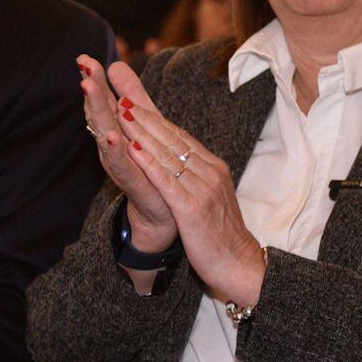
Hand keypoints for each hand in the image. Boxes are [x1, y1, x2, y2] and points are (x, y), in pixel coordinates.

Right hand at [78, 55, 174, 249]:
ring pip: (105, 134)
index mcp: (115, 131)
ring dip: (97, 112)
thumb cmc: (149, 168)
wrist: (162, 215)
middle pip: (99, 114)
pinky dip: (115, 150)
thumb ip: (130, 96)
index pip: (103, 101)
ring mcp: (121, 165)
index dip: (94, 80)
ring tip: (89, 89)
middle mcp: (113, 147)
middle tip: (83, 68)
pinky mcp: (134, 183)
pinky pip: (122, 165)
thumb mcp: (141, 126)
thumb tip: (115, 64)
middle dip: (92, 90)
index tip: (84, 57)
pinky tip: (111, 135)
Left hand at [106, 63, 264, 307]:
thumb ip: (197, 178)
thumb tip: (182, 162)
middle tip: (121, 95)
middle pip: (173, 138)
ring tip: (120, 113)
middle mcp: (210, 172)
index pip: (180, 137)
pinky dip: (149, 162)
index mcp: (213, 169)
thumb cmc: (221, 237)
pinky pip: (166, 180)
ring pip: (168, 153)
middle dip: (145, 116)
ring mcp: (203, 188)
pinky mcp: (192, 208)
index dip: (155, 119)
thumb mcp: (210, 200)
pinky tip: (132, 148)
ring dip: (142, 131)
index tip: (133, 101)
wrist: (240, 266)